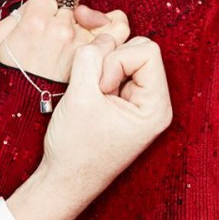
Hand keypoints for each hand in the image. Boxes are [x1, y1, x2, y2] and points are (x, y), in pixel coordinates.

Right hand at [0, 0, 128, 81]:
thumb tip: (32, 6)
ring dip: (86, 23)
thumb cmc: (11, 82)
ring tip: (78, 36)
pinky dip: (113, 29)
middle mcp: (62, 30)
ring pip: (93, 17)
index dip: (46, 7)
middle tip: (52, 38)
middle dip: (63, 18)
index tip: (42, 19)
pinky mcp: (96, 59)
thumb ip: (16, 16)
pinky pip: (118, 31)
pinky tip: (102, 37)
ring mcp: (82, 44)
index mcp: (37, 21)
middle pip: (70, 6)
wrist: (25, 119)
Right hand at [6, 34, 171, 219]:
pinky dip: (96, 73)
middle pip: (138, 50)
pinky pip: (113, 69)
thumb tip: (101, 37)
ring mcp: (138, 102)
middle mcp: (153, 103)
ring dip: (100, 66)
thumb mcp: (80, 97)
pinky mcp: (122, 102)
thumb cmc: (75, 151)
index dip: (117, 59)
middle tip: (92, 88)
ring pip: (123, 57)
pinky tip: (87, 95)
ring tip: (88, 93)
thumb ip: (90, 58)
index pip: (147, 51)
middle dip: (110, 60)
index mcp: (156, 107)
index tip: (99, 87)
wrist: (62, 183)